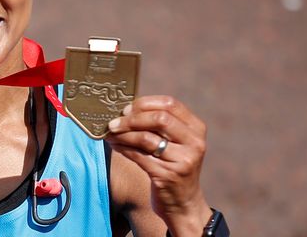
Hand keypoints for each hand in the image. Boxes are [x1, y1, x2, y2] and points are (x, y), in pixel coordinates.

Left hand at [106, 95, 211, 234]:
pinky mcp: (168, 175)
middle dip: (132, 119)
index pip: (170, 104)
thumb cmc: (172, 165)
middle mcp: (194, 143)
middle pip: (159, 119)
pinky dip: (122, 148)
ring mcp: (183, 160)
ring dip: (123, 134)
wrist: (183, 203)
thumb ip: (158, 124)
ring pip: (146, 138)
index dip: (144, 103)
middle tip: (114, 122)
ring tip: (110, 133)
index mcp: (196, 129)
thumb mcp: (175, 142)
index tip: (126, 108)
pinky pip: (138, 155)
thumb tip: (125, 108)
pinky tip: (115, 145)